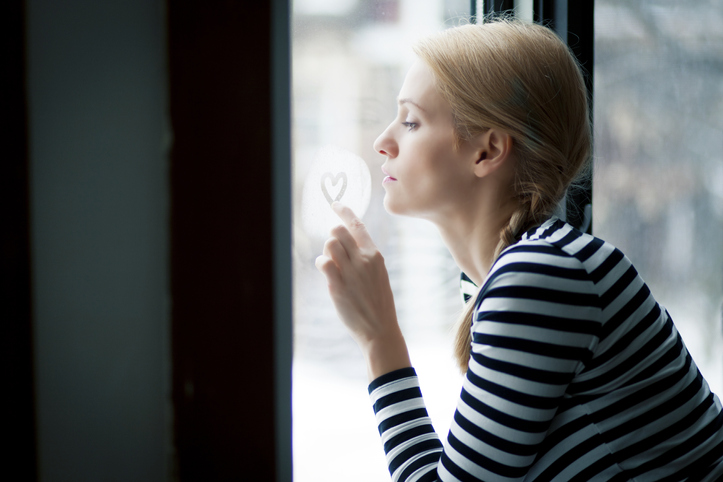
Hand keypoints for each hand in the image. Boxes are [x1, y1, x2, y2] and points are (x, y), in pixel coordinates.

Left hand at [315, 202, 409, 378]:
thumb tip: (344, 246)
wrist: (380, 329)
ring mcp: (351, 272)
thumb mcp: (378, 275)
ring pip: (329, 244)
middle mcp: (364, 260)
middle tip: (335, 252)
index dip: (345, 212)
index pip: (358, 226)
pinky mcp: (338, 285)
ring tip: (332, 265)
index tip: (335, 204)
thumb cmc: (378, 303)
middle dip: (332, 237)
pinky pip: (323, 263)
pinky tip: (328, 274)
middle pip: (338, 231)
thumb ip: (365, 259)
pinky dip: (322, 264)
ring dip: (326, 252)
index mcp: (376, 255)